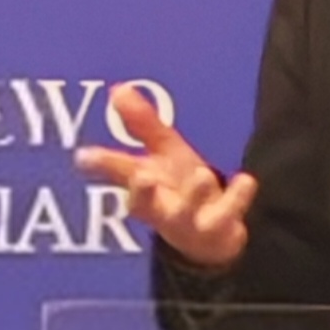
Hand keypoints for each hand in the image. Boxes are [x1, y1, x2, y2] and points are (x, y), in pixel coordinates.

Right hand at [73, 83, 257, 267]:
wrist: (211, 239)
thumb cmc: (180, 190)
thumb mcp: (163, 154)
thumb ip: (142, 124)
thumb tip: (118, 89)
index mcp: (145, 190)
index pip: (120, 175)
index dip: (102, 164)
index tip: (84, 156)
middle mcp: (162, 208)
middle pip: (146, 204)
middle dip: (141, 192)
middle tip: (141, 175)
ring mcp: (189, 222)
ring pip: (186, 214)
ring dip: (192, 195)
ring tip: (201, 174)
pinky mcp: (218, 228)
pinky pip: (227, 215)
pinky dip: (236, 199)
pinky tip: (245, 180)